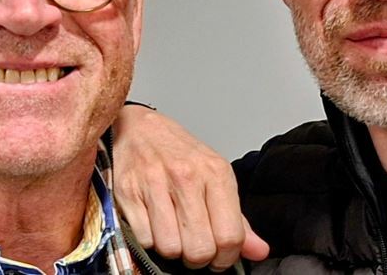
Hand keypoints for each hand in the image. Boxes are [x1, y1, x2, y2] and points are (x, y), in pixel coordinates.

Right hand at [112, 105, 268, 269]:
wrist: (139, 128)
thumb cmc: (178, 152)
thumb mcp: (215, 176)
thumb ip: (237, 218)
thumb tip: (258, 250)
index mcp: (215, 172)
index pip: (230, 236)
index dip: (226, 258)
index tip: (219, 257)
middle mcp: (186, 176)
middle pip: (200, 248)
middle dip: (198, 258)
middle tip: (194, 246)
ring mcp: (155, 183)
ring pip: (171, 248)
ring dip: (173, 249)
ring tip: (174, 232)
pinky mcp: (128, 192)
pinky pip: (144, 240)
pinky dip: (149, 240)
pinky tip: (154, 223)